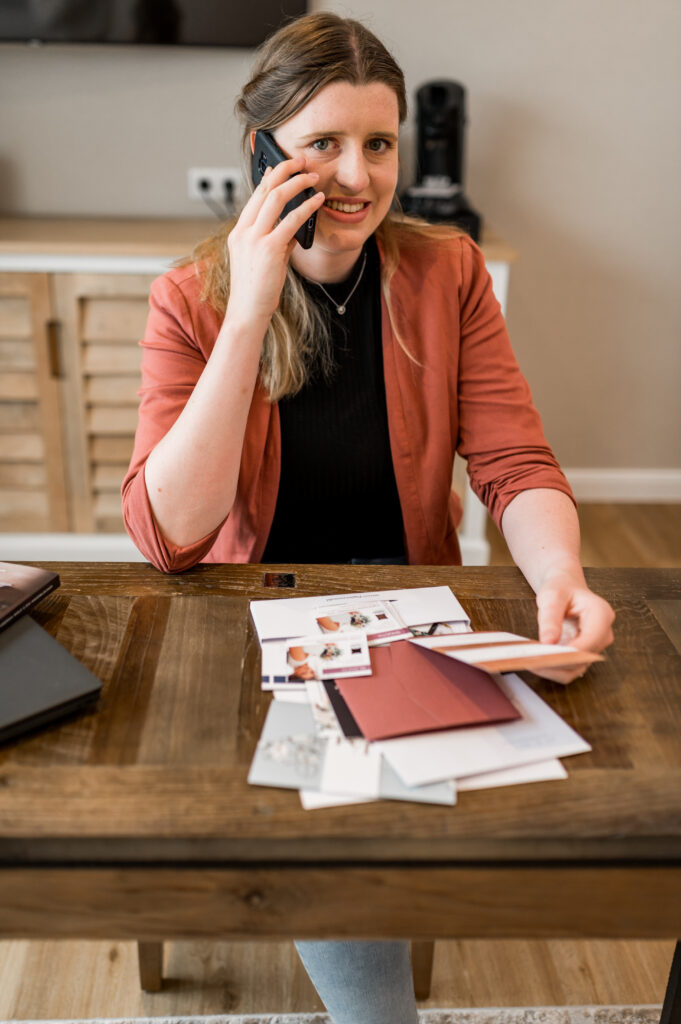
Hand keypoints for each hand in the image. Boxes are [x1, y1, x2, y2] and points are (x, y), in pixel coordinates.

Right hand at [226, 157, 324, 324]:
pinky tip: (318, 201)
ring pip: (276, 198)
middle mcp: (243, 232)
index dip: (270, 178)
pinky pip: (290, 221)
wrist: (247, 313)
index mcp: (238, 233)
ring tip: (313, 178)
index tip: (283, 167)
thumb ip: (276, 241)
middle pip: (264, 190)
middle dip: (285, 171)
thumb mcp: (264, 260)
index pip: (254, 196)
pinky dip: (307, 208)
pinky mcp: (269, 250)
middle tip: (302, 163)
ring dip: (297, 184)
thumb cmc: (256, 291)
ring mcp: (254, 239)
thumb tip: (295, 227)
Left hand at [534, 571, 614, 683]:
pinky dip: (553, 669)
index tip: (543, 655)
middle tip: (531, 660)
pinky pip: (570, 669)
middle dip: (557, 663)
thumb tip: (548, 641)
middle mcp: (604, 634)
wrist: (566, 589)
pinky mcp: (584, 654)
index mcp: (601, 614)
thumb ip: (550, 618)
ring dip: (553, 669)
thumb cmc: (561, 589)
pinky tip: (537, 661)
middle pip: (583, 659)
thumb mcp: (551, 596)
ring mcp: (596, 646)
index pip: (589, 642)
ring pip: (576, 669)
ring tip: (530, 661)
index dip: (567, 652)